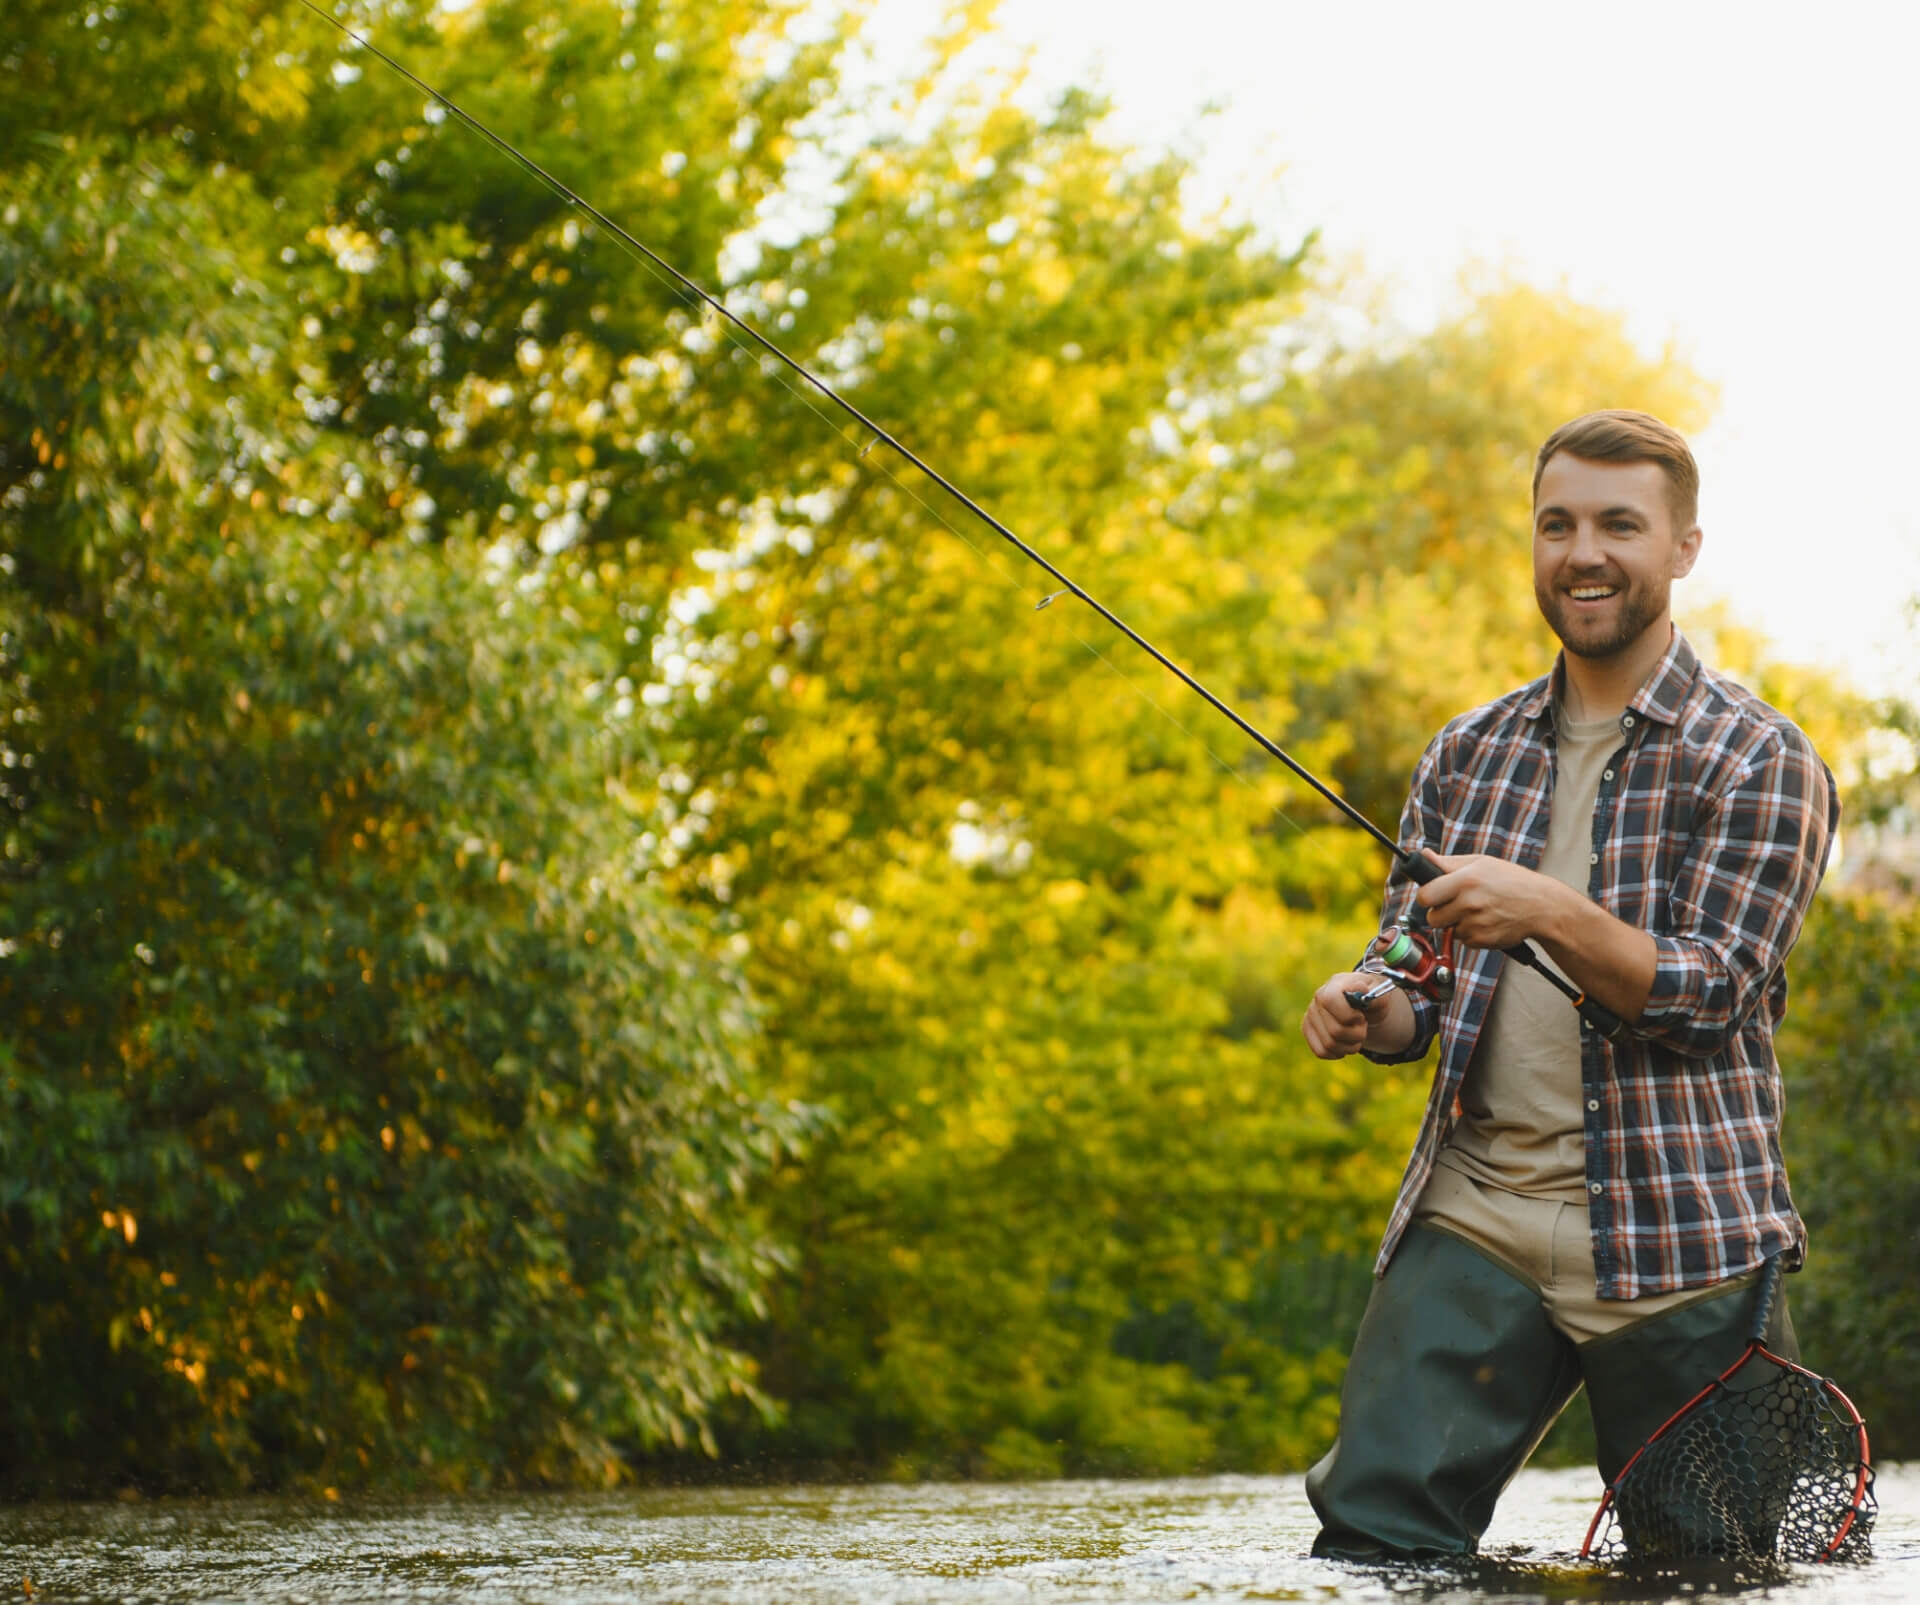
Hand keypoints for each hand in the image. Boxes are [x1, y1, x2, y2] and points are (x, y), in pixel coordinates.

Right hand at [1303, 971, 1399, 1059]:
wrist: (1361, 1003)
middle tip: (1363, 1027)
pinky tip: (1345, 1044)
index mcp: (1335, 984)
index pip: (1330, 1000)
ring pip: (1329, 1045)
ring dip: (1350, 1047)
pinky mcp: (1307, 1029)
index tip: (1361, 1016)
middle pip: (1335, 1031)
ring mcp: (1310, 1014)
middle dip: (1357, 1035)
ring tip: (1356, 1037)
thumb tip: (1361, 989)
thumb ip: (1375, 995)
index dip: (1350, 1015)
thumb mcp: (1380, 995)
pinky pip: (1321, 1052)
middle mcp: (1318, 998)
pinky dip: (1337, 1053)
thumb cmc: (1371, 999)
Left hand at [1415, 853, 1574, 950]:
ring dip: (1457, 924)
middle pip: (1432, 918)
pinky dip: (1471, 934)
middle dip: (1439, 913)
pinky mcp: (1483, 940)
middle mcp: (1469, 903)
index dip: (1426, 897)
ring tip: (1478, 911)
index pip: (1424, 896)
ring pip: (1448, 930)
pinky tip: (1486, 922)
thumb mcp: (1481, 863)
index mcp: (1465, 880)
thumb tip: (1424, 855)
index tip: (1431, 896)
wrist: (1542, 906)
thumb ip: (1449, 863)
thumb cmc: (1511, 881)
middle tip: (1455, 905)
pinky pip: (1464, 940)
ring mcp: (1476, 924)